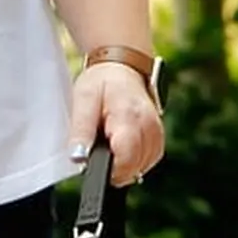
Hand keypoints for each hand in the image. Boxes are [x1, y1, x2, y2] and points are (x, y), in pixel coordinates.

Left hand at [69, 64, 164, 184]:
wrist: (121, 67)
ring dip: (126, 164)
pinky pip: (149, 159)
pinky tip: (123, 146)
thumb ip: (81, 132)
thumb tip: (78, 158)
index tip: (96, 164)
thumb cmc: (101, 82)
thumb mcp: (83, 101)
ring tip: (111, 144)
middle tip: (101, 150)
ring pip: (143, 166)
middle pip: (136, 166)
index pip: (126, 159)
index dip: (110, 170)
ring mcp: (157, 132)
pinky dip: (136, 159)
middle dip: (116, 168)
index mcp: (129, 116)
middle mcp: (149, 125)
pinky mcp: (159, 137)